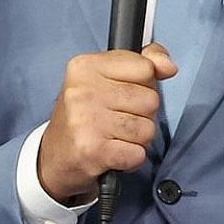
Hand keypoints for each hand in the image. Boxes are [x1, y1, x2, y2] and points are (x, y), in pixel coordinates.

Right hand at [37, 43, 176, 204]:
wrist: (55, 157)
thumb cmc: (85, 116)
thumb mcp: (106, 78)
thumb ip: (142, 63)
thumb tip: (168, 66)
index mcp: (85, 66)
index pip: (145, 67)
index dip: (142, 84)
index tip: (122, 93)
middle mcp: (82, 90)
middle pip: (150, 100)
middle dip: (142, 115)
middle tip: (116, 120)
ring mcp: (86, 120)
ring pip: (147, 129)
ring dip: (137, 139)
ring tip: (114, 137)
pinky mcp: (92, 150)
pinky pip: (138, 154)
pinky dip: (131, 159)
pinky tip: (113, 154)